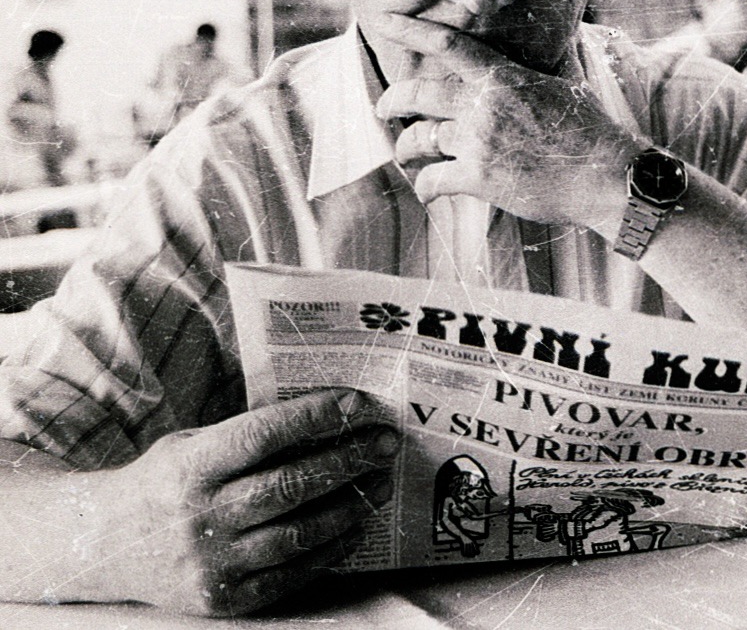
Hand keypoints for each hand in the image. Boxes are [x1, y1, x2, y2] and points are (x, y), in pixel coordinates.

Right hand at [86, 388, 397, 616]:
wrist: (102, 548)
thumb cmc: (162, 485)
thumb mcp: (190, 446)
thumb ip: (247, 437)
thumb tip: (327, 415)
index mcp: (190, 467)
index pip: (261, 435)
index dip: (314, 416)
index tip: (359, 404)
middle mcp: (200, 516)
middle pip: (289, 486)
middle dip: (348, 460)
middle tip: (386, 443)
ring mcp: (212, 562)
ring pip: (298, 532)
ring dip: (350, 506)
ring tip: (380, 484)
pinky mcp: (224, 598)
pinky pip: (291, 573)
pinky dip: (330, 549)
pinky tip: (354, 528)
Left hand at [367, 13, 638, 229]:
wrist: (608, 176)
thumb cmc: (593, 132)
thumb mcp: (567, 85)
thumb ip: (548, 63)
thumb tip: (560, 34)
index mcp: (505, 78)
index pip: (449, 45)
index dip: (411, 30)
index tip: (384, 21)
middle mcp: (485, 106)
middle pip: (418, 95)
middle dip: (391, 101)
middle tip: (384, 108)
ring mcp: (480, 142)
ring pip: (420, 140)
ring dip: (406, 148)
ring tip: (406, 154)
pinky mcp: (480, 179)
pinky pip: (432, 180)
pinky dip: (425, 187)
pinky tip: (427, 191)